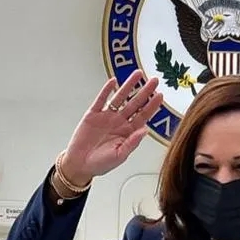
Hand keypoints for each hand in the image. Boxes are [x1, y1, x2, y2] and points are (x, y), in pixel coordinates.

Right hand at [60, 69, 162, 185]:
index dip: (152, 105)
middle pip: (135, 103)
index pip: (143, 115)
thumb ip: (132, 143)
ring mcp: (107, 116)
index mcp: (128, 131)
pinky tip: (113, 81)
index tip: (160, 95)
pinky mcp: (93, 114)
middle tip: (155, 80)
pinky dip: (106, 90)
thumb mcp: (120, 156)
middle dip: (145, 91)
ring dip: (129, 85)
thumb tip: (145, 131)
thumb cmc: (101, 163)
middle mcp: (120, 121)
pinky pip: (101, 100)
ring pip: (120, 97)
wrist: (79, 165)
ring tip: (138, 74)